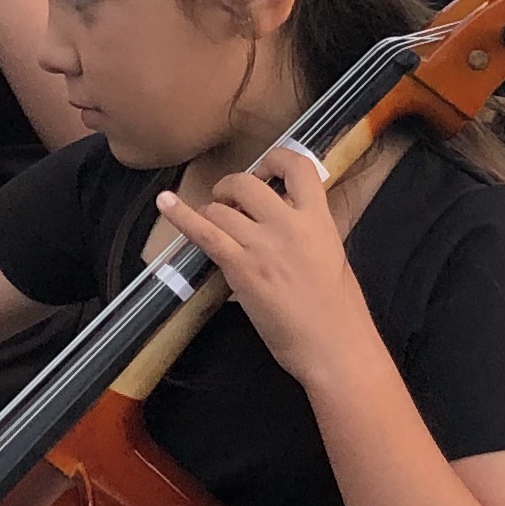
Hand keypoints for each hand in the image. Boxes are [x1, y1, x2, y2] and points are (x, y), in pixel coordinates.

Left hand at [145, 144, 382, 390]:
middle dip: (231, 188)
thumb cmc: (339, 310)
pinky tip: (165, 203)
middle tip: (229, 202)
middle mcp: (289, 224)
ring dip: (214, 213)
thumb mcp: (331, 255)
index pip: (297, 166)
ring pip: (221, 209)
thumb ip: (306, 231)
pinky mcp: (241, 269)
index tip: (265, 169)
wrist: (333, 345)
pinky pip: (205, 233)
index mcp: (318, 219)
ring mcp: (262, 245)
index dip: (275, 160)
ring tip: (216, 225)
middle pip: (247, 184)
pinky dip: (181, 216)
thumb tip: (278, 219)